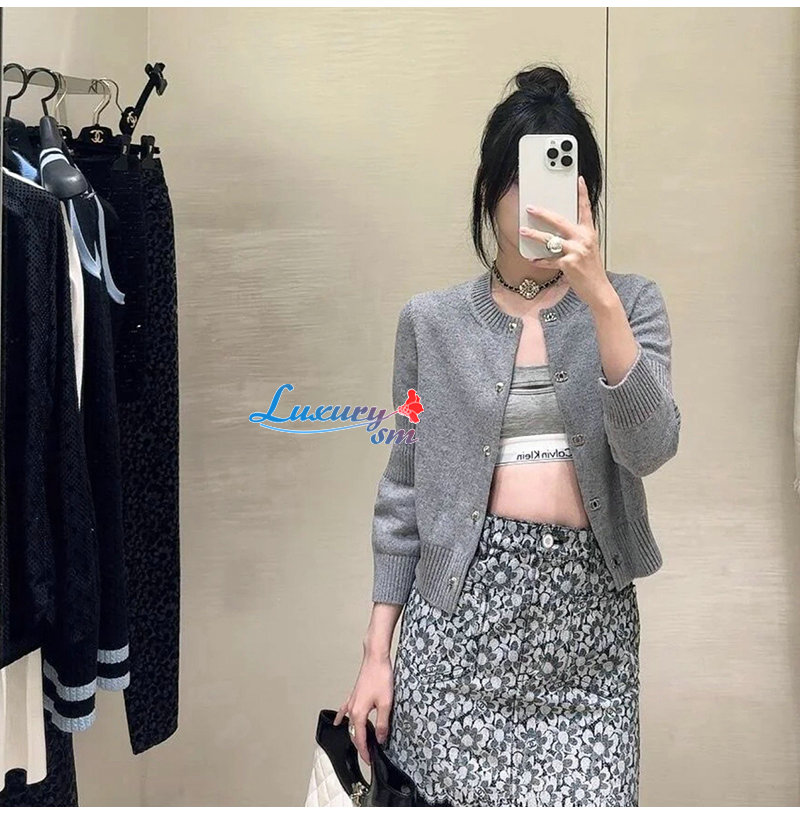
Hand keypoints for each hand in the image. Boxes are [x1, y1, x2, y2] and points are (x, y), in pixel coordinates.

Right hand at [333, 652, 393, 763]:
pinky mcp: (355, 694)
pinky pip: (345, 710)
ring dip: (355, 734)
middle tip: (369, 756)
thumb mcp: (386, 703)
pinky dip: (342, 717)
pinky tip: (339, 722)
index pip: (360, 738)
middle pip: (354, 733)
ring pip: (351, 723)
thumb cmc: (380, 677)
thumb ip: (382, 723)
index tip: (369, 761)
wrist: (376, 658)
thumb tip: (380, 738)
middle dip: (361, 746)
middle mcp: (352, 708)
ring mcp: (352, 701)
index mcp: (359, 713)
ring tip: (362, 744)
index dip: (365, 752)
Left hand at [519, 175, 612, 307]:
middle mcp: (583, 239)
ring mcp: (576, 251)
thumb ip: (577, 237)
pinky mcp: (568, 264)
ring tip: (523, 231)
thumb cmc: (592, 270)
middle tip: (531, 208)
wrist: (598, 289)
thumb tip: (559, 231)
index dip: (582, 193)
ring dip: (534, 235)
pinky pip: (549, 260)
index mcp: (589, 232)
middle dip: (543, 213)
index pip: (585, 209)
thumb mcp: (588, 248)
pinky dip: (539, 260)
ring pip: (550, 240)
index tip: (578, 180)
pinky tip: (532, 259)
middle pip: (560, 221)